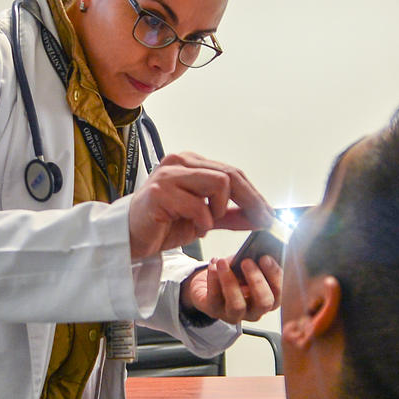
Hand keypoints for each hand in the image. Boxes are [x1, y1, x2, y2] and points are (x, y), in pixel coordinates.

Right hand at [128, 152, 273, 260]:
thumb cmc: (163, 224)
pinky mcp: (160, 192)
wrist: (129, 236)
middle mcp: (180, 162)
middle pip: (230, 175)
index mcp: (190, 162)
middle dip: (251, 201)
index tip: (269, 214)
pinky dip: (204, 222)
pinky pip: (199, 206)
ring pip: (219, 183)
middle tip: (263, 221)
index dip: (254, 194)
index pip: (232, 172)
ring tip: (208, 223)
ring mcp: (169, 175)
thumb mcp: (204, 219)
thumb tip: (261, 217)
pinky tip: (195, 228)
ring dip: (220, 210)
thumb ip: (230, 215)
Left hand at [181, 255, 282, 323]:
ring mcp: (234, 314)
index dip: (274, 275)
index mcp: (268, 299)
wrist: (209, 282)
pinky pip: (215, 298)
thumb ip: (253, 260)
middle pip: (264, 303)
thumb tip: (253, 251)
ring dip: (230, 282)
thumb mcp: (246, 265)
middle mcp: (254, 311)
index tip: (265, 257)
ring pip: (237, 306)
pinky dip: (213, 279)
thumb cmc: (234, 272)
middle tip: (247, 262)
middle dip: (257, 281)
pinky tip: (213, 265)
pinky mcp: (215, 311)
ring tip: (223, 262)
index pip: (278, 292)